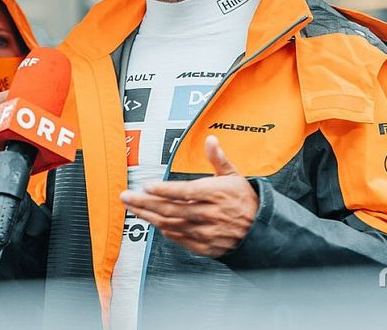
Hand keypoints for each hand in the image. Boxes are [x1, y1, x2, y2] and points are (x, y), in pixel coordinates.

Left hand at [120, 135, 258, 257]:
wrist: (260, 229)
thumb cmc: (244, 199)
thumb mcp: (234, 175)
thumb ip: (218, 159)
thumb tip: (210, 140)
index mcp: (216, 193)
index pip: (185, 192)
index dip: (164, 190)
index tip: (146, 185)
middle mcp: (210, 214)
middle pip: (171, 209)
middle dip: (145, 203)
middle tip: (126, 197)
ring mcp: (206, 232)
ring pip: (171, 224)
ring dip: (148, 217)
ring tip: (133, 208)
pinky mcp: (204, 246)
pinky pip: (179, 238)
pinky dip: (164, 230)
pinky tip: (153, 222)